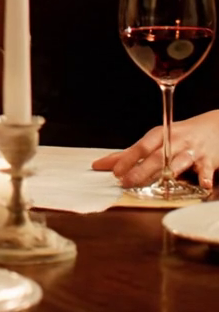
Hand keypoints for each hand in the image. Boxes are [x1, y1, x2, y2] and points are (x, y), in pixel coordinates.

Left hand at [92, 110, 218, 191]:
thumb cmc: (181, 136)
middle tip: (127, 181)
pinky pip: (206, 169)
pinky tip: (204, 184)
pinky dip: (204, 177)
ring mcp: (192, 151)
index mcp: (160, 135)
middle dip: (142, 169)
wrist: (214, 127)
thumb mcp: (157, 140)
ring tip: (163, 179)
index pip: (141, 146)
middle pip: (157, 156)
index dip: (127, 159)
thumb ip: (132, 153)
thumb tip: (103, 164)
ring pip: (179, 160)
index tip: (115, 171)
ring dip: (171, 170)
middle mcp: (174, 141)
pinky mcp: (208, 160)